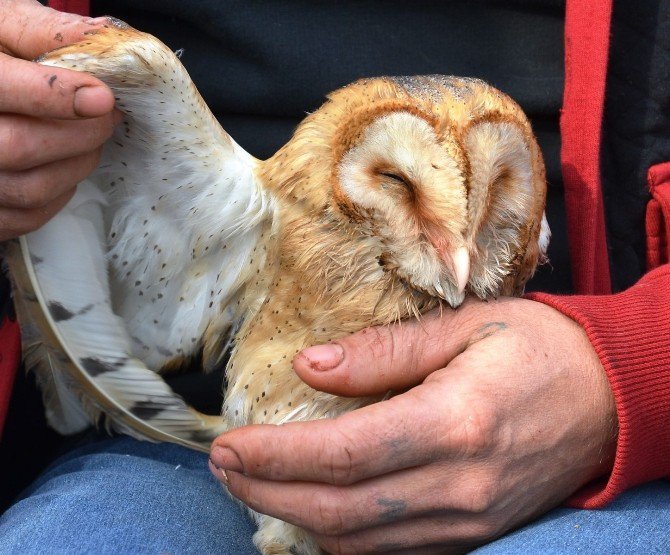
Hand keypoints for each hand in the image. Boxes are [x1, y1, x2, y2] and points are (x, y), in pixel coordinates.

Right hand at [0, 0, 117, 239]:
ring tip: (89, 137)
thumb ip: (41, 31)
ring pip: (30, 189)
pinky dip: (60, 192)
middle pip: (19, 147)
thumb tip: (103, 38)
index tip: (103, 98)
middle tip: (107, 115)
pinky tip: (63, 164)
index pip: (1, 90)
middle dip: (81, 133)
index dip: (56, 97)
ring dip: (78, 164)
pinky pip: (29, 216)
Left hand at [210, 297, 617, 552]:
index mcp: (455, 422)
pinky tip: (308, 509)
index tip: (229, 443)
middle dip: (267, 491)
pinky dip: (337, 536)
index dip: (274, 455)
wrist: (610, 400)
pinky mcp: (471, 533)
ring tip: (250, 484)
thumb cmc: (538, 348)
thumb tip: (309, 365)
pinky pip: (389, 550)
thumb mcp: (462, 327)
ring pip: (357, 540)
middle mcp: (457, 484)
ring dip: (293, 517)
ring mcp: (466, 521)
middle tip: (223, 465)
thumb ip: (382, 352)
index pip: (342, 454)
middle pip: (338, 508)